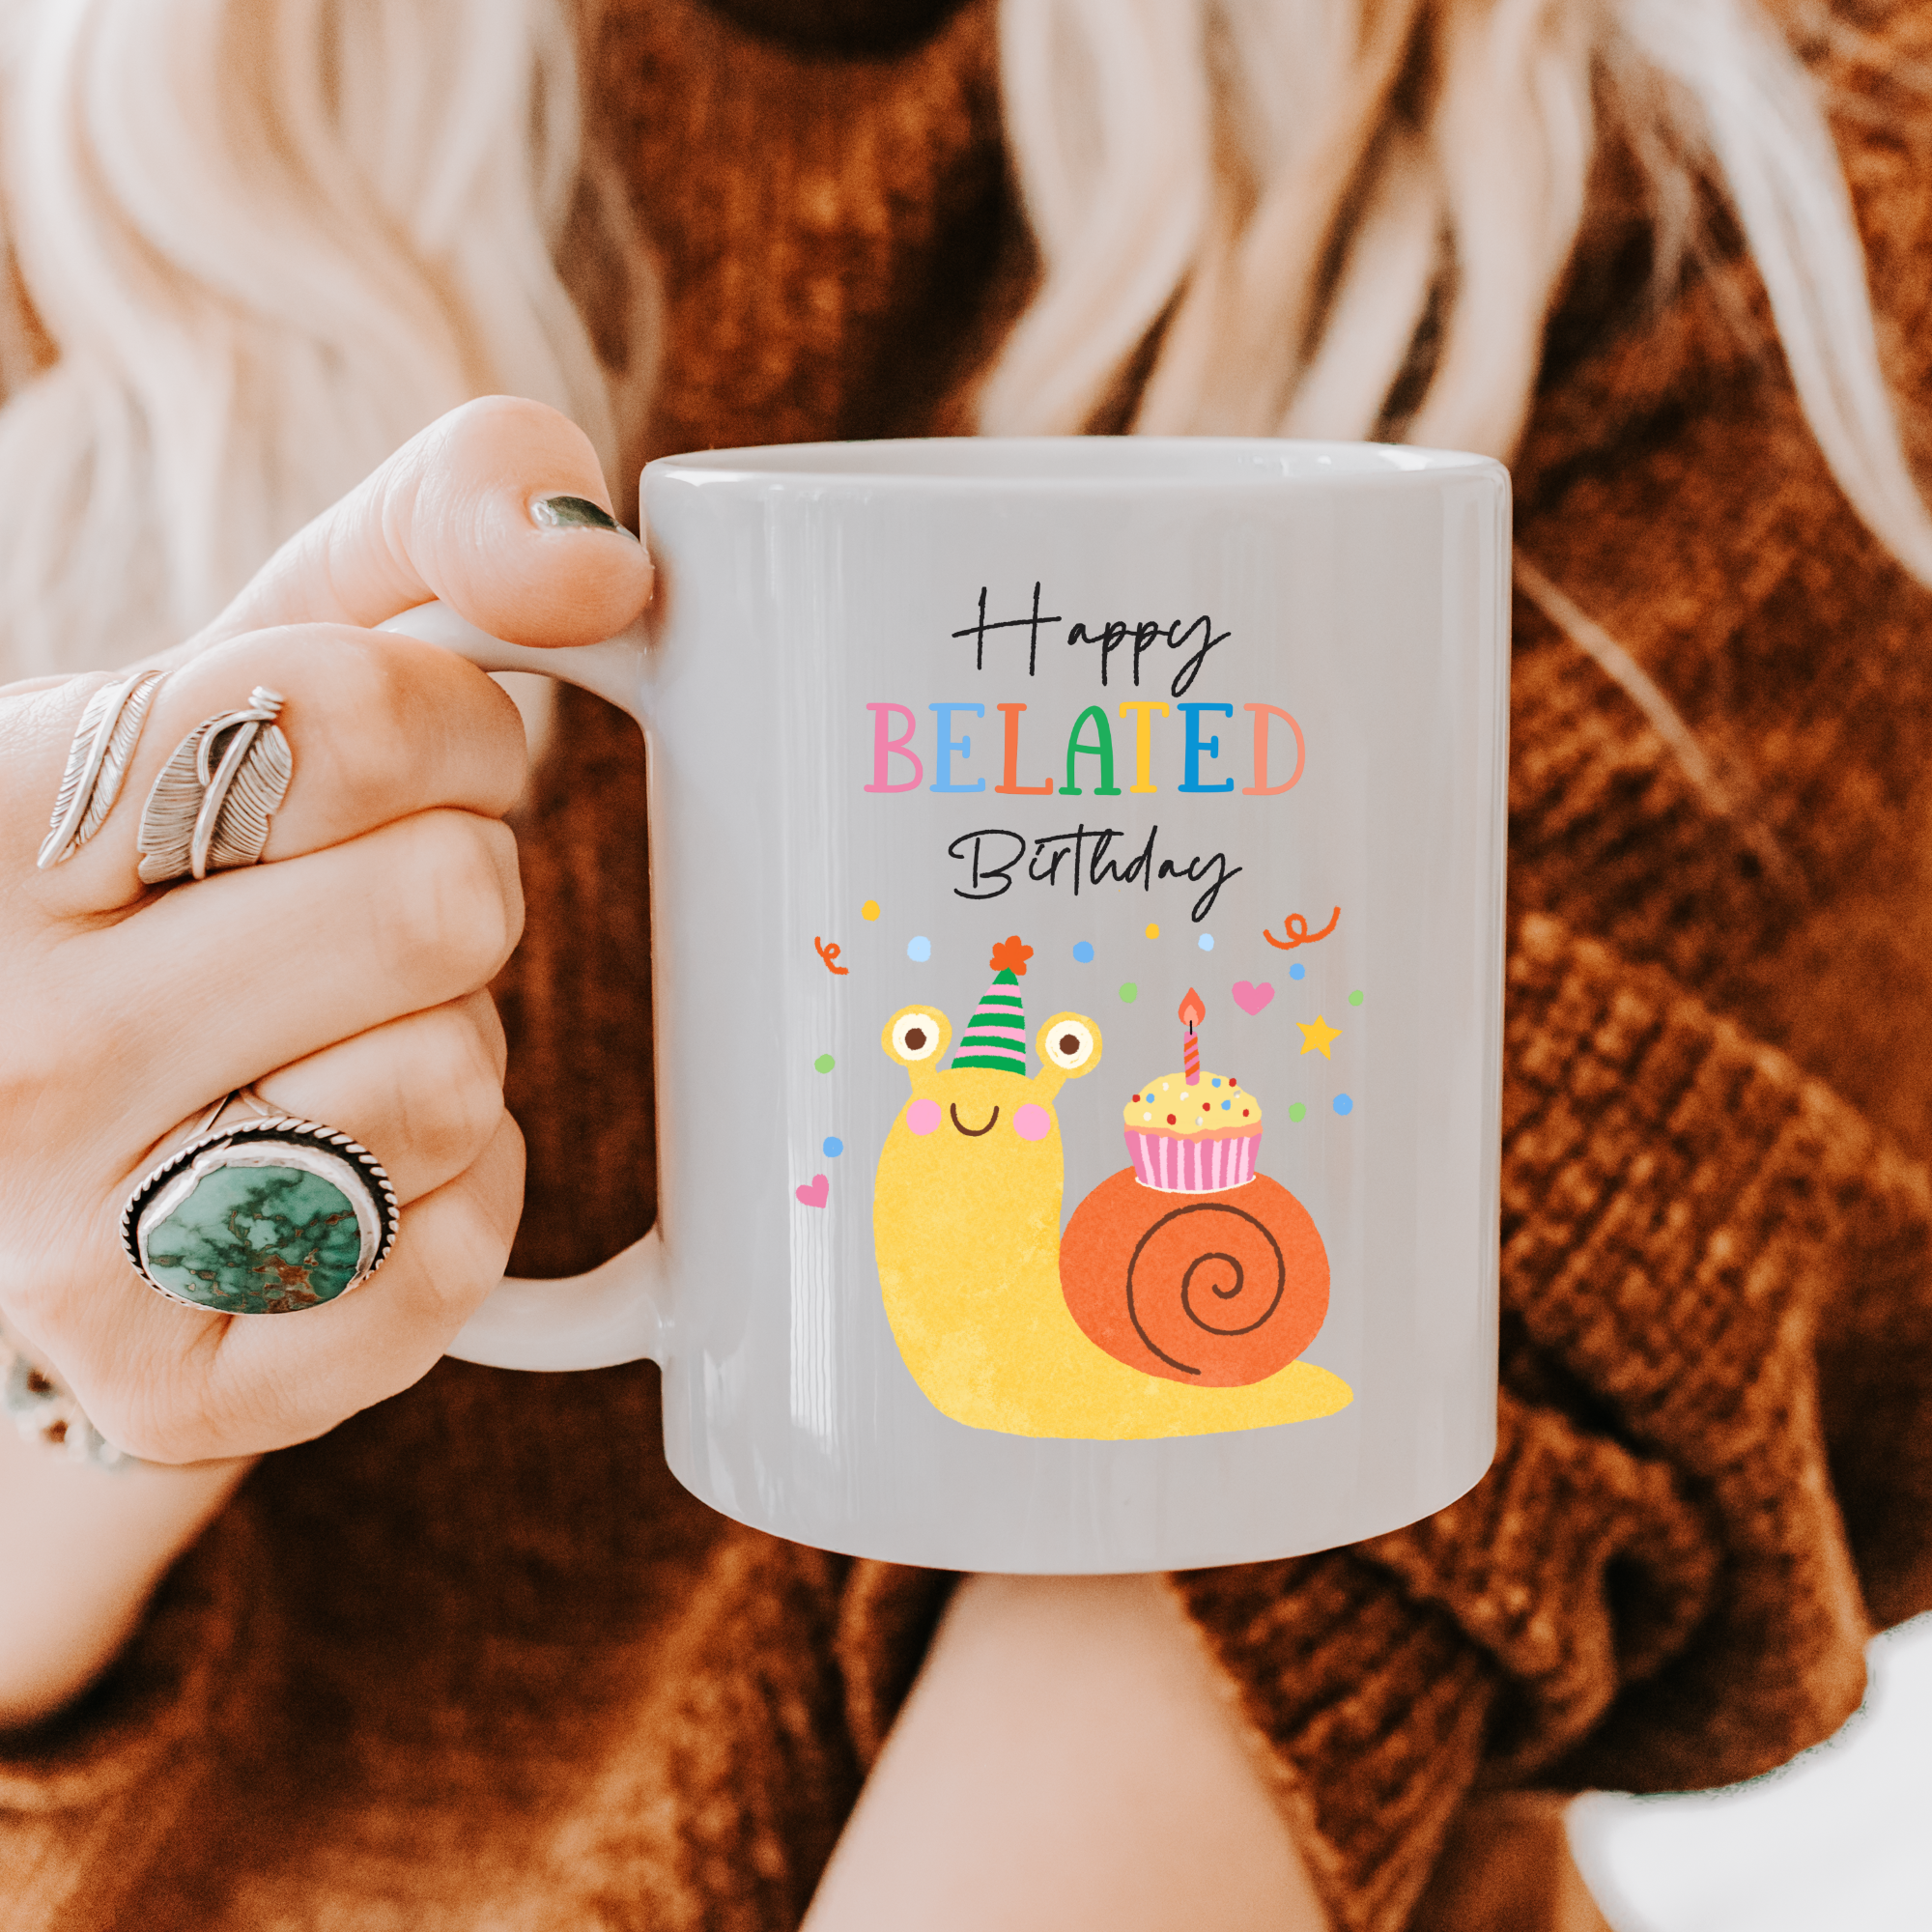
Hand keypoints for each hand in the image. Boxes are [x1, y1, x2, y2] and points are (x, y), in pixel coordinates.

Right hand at [0, 396, 652, 1462]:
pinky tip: (351, 1163)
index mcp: (2, 813)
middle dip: (456, 885)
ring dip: (450, 1044)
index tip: (398, 758)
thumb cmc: (194, 843)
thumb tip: (609, 560)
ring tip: (330, 1033)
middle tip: (359, 911)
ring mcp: (68, 1240)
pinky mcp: (168, 1382)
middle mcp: (5, 1040)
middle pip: (444, 905)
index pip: (357, 714)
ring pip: (452, 1087)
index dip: (450, 724)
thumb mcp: (272, 638)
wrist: (45, 1071)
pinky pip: (445, 1270)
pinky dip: (451, 1205)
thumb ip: (442, 516)